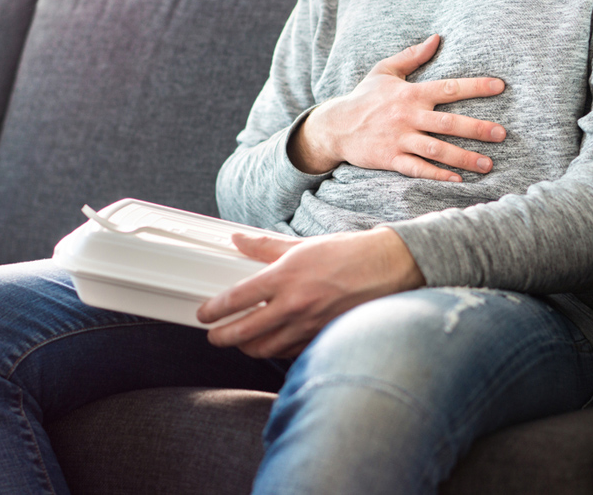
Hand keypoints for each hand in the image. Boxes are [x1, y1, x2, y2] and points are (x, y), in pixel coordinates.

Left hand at [197, 228, 424, 357]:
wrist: (388, 268)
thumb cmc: (347, 254)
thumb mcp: (301, 245)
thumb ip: (265, 246)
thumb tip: (237, 240)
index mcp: (285, 277)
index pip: (237, 298)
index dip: (214, 309)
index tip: (204, 313)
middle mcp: (294, 304)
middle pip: (244, 332)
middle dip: (222, 337)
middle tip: (213, 335)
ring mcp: (309, 325)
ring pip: (265, 348)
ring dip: (246, 347)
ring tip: (240, 340)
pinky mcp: (322, 337)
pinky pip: (289, 352)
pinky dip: (275, 350)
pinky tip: (271, 342)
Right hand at [289, 34, 505, 180]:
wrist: (334, 127)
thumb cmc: (363, 98)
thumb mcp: (384, 71)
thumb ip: (412, 56)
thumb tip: (436, 38)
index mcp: (410, 93)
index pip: (448, 88)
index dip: (475, 87)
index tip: (500, 87)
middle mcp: (407, 117)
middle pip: (448, 123)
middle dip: (477, 129)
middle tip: (502, 134)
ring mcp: (399, 139)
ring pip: (436, 149)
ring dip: (463, 157)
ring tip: (488, 164)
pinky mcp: (390, 159)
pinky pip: (417, 169)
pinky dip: (437, 174)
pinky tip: (457, 179)